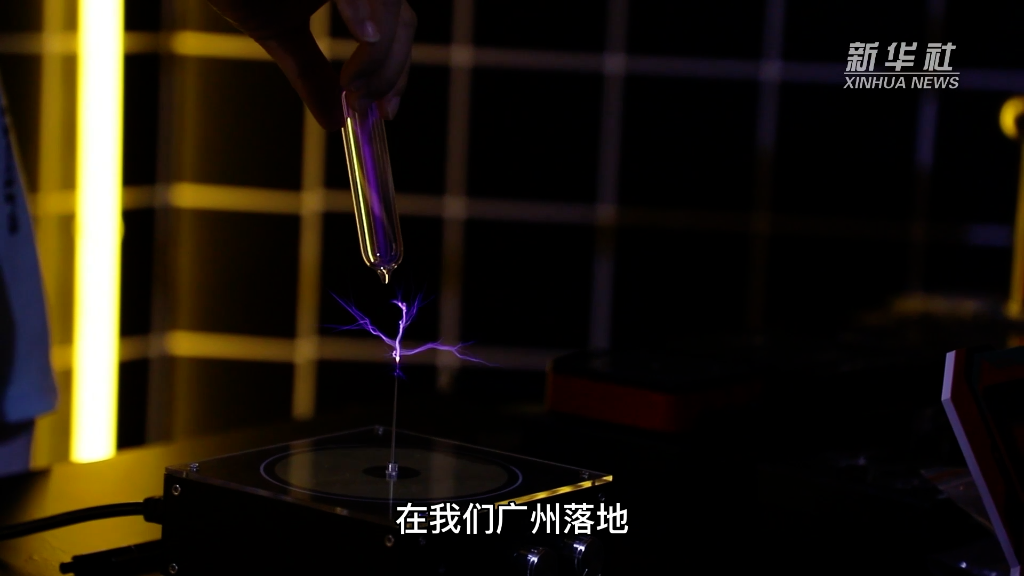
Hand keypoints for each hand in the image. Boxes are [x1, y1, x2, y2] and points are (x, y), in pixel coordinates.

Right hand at [207, 0, 415, 129]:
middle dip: (389, 71)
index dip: (397, 74)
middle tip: (361, 105)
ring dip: (379, 52)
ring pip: (388, 3)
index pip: (398, 28)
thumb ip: (311, 74)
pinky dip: (361, 8)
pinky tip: (365, 35)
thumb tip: (334, 121)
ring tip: (352, 86)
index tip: (385, 114)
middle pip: (402, 19)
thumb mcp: (281, 33)